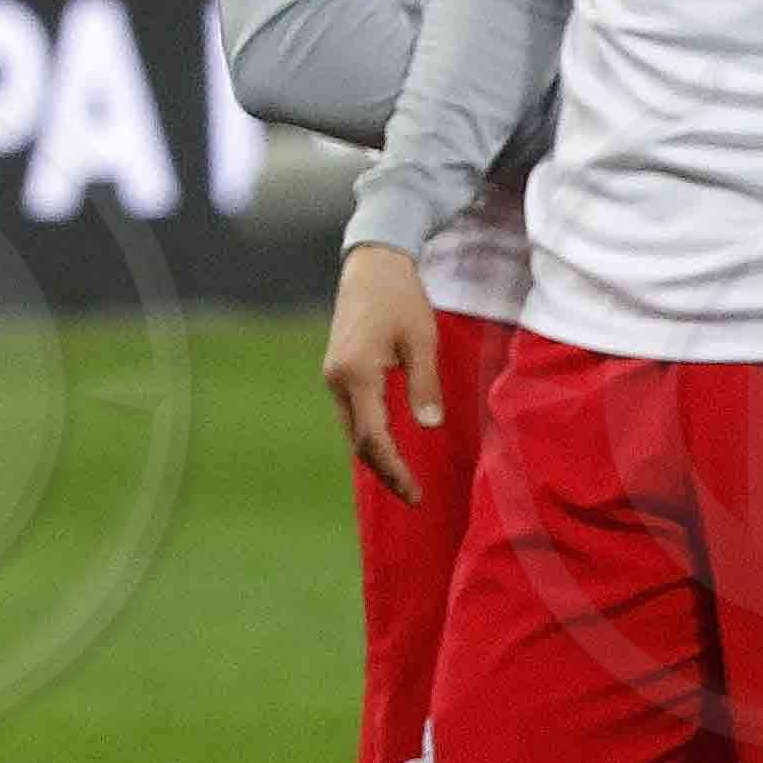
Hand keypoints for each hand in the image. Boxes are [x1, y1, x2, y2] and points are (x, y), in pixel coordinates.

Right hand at [323, 244, 442, 498]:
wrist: (372, 266)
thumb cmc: (402, 299)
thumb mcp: (423, 340)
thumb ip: (424, 384)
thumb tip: (429, 427)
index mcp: (357, 374)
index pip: (374, 437)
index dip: (394, 470)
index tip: (414, 494)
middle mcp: (337, 380)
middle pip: (358, 441)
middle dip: (385, 472)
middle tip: (413, 497)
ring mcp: (333, 376)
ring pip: (352, 430)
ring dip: (376, 457)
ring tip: (404, 481)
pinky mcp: (338, 372)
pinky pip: (352, 414)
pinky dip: (369, 437)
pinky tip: (389, 449)